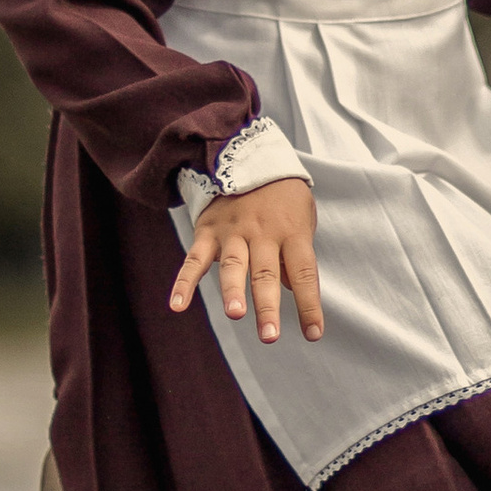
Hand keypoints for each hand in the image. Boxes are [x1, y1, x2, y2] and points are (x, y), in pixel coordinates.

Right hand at [169, 176, 325, 344]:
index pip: (304, 273)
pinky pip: (194, 259)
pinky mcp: (208, 232)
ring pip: (233, 265)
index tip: (313, 334)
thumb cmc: (283, 198)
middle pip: (265, 273)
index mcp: (292, 232)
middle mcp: (262, 232)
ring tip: (235, 314)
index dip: (309, 304)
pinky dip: (184, 282)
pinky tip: (177, 305)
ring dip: (233, 291)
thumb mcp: (302, 220)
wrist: (248, 155)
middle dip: (267, 306)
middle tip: (269, 335)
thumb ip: (294, 256)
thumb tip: (288, 289)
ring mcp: (233, 232)